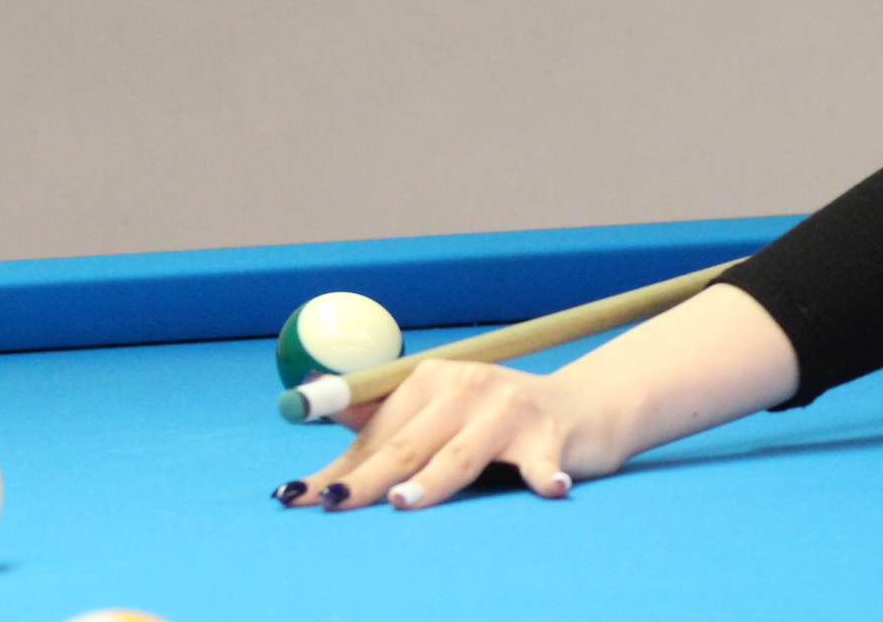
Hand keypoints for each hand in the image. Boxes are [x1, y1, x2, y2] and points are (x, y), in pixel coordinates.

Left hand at [274, 283, 800, 512]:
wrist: (584, 408)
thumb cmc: (497, 423)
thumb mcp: (439, 413)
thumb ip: (382, 419)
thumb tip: (306, 406)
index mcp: (436, 378)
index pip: (378, 429)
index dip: (339, 465)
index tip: (299, 495)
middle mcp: (471, 386)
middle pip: (411, 443)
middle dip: (370, 477)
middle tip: (334, 504)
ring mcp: (512, 410)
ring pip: (464, 454)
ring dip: (435, 479)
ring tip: (405, 502)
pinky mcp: (552, 435)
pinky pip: (544, 462)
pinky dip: (546, 476)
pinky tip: (551, 489)